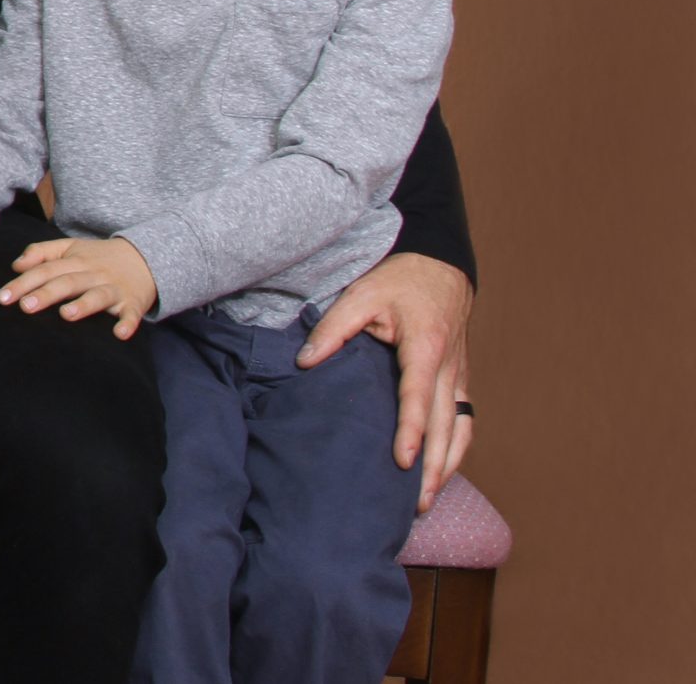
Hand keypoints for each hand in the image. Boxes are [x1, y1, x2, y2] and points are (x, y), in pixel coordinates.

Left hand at [0, 235, 156, 338]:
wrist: (146, 256)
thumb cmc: (98, 257)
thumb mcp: (70, 247)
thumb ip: (41, 252)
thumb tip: (16, 265)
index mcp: (75, 260)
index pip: (45, 270)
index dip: (23, 283)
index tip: (3, 297)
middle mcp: (93, 273)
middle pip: (67, 282)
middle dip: (46, 294)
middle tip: (25, 306)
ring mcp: (114, 288)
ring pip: (98, 295)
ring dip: (84, 305)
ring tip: (66, 315)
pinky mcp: (133, 303)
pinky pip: (132, 314)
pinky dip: (128, 323)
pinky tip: (120, 334)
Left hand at [298, 251, 472, 510]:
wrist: (441, 266)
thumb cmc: (399, 280)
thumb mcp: (361, 294)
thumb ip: (333, 328)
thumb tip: (306, 362)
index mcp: (424, 346)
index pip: (418, 396)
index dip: (411, 431)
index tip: (403, 462)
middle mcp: (448, 367)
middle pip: (443, 425)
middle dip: (432, 467)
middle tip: (416, 504)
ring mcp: (459, 376)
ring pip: (458, 429)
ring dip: (447, 466)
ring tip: (428, 499)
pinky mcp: (461, 379)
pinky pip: (464, 421)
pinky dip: (456, 449)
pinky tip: (443, 470)